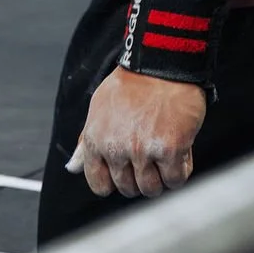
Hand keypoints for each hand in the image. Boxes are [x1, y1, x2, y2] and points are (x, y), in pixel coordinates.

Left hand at [66, 67, 205, 198]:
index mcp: (96, 139)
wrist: (162, 63)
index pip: (100, 185)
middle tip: (150, 151)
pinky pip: (176, 179)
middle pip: (128, 189)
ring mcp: (143, 150)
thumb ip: (86, 143)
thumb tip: (72, 167)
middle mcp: (116, 148)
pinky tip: (180, 149)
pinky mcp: (170, 149)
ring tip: (165, 150)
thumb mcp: (100, 108)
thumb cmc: (132, 84)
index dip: (116, 179)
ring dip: (161, 175)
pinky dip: (181, 168)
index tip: (127, 167)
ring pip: (152, 189)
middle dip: (140, 176)